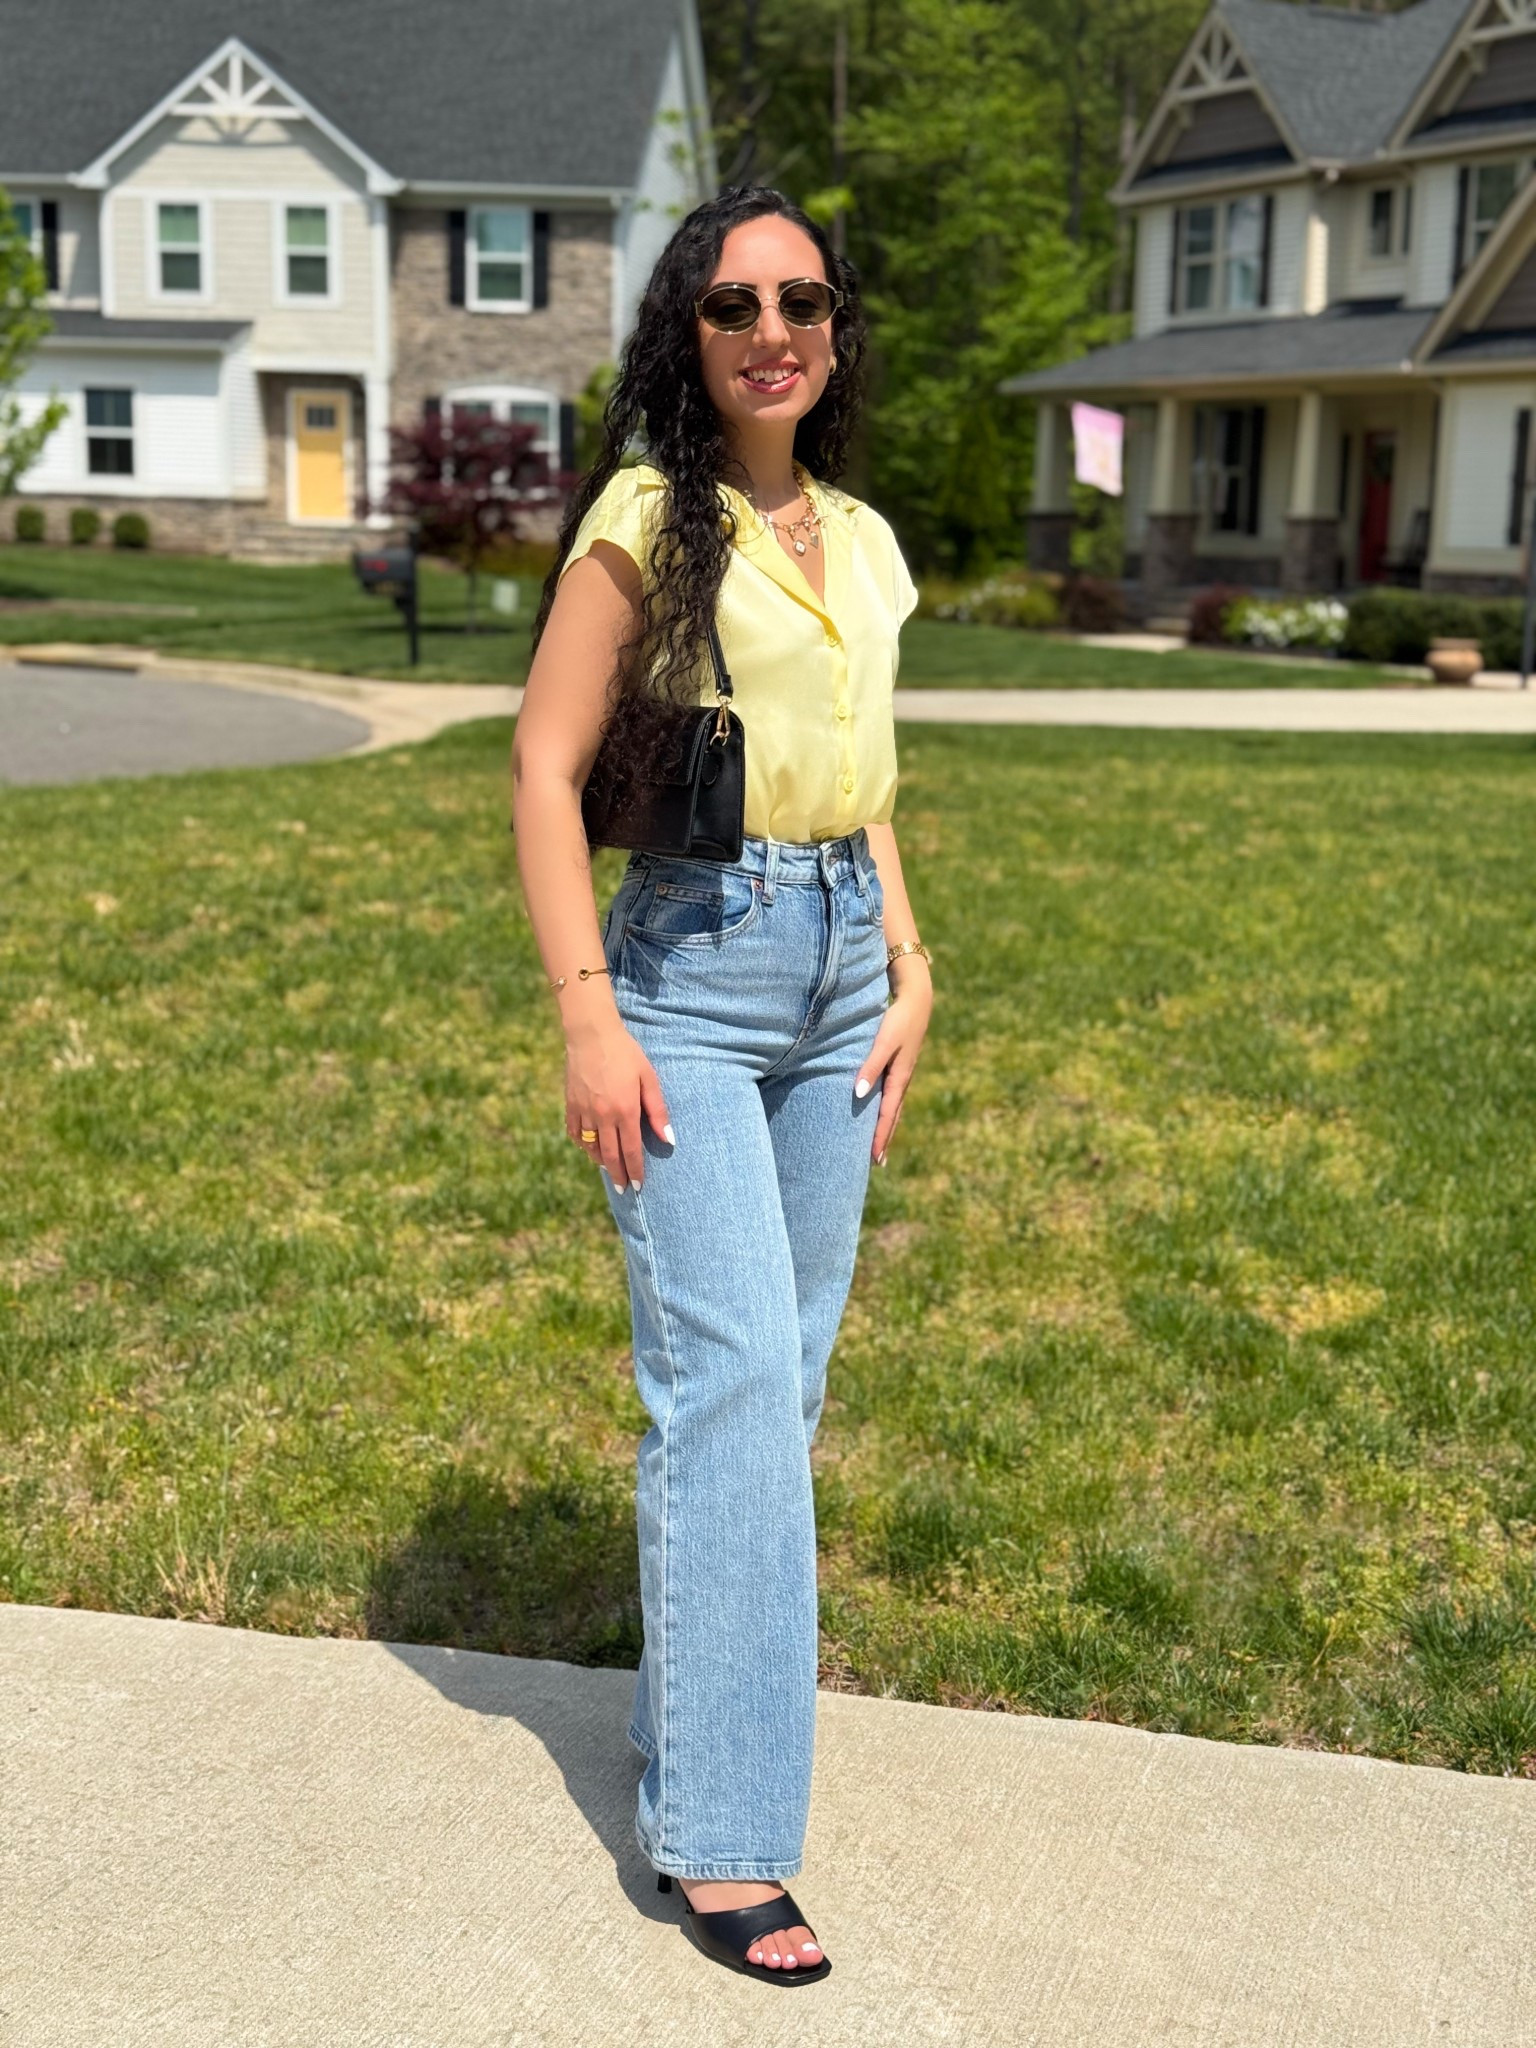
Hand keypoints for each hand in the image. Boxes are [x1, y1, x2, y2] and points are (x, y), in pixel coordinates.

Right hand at [565, 1015, 673, 1191]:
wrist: (591, 1034)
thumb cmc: (626, 1054)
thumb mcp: (649, 1079)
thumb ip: (658, 1111)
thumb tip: (668, 1139)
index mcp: (625, 1111)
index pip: (630, 1151)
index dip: (635, 1170)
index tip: (638, 1186)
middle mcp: (602, 1116)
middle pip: (610, 1155)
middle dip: (618, 1174)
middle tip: (623, 1189)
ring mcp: (583, 1111)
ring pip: (590, 1146)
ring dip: (600, 1161)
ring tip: (609, 1169)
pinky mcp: (570, 1104)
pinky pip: (574, 1132)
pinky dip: (581, 1144)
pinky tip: (588, 1148)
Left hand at [856, 962, 931, 1165]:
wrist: (917, 1000)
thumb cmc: (898, 1020)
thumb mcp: (883, 1042)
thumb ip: (870, 1066)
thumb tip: (858, 1093)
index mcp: (899, 1078)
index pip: (887, 1115)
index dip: (880, 1137)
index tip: (874, 1158)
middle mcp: (902, 1080)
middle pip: (892, 1117)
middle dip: (885, 1139)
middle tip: (877, 1162)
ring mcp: (902, 1074)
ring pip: (893, 1107)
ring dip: (886, 1127)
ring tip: (879, 1144)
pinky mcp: (900, 1066)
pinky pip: (892, 1096)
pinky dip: (887, 1110)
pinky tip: (881, 1112)